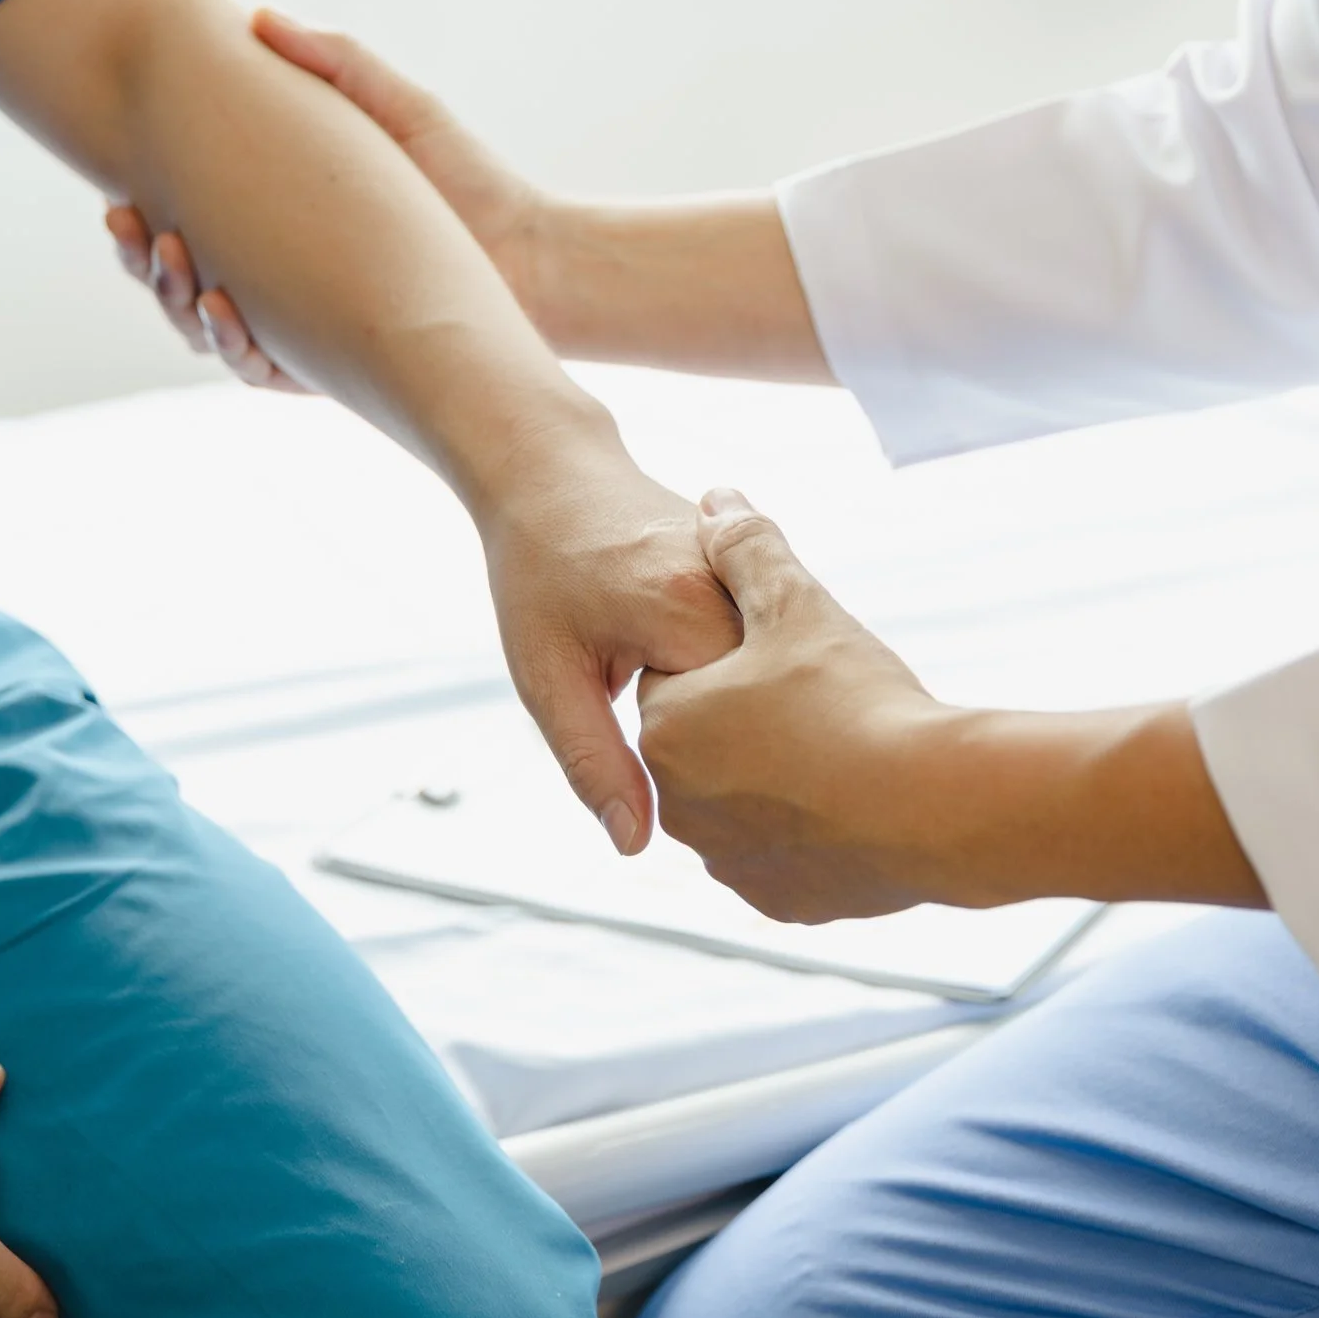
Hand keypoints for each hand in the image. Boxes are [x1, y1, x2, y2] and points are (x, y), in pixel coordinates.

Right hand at [106, 8, 548, 387]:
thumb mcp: (398, 108)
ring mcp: (297, 328)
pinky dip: (231, 346)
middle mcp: (277, 279)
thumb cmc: (468, 182)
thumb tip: (255, 17)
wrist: (532, 262)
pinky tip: (224, 311)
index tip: (120, 185)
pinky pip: (256, 370)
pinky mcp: (325, 369)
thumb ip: (333, 62)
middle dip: (140, 259)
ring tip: (177, 263)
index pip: (186, 218)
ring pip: (204, 331)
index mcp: (275, 221)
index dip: (141, 210)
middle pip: (178, 281)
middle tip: (127, 222)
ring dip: (176, 302)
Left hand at [479, 441, 741, 853]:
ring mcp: (758, 578)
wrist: (554, 474)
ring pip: (778, 681)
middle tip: (677, 718)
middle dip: (732, 737)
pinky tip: (731, 673)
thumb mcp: (547, 677)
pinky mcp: (768, 574)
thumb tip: (634, 844)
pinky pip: (781, 652)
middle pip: (762, 707)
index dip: (704, 765)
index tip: (674, 755)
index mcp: (686, 615)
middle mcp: (735, 593)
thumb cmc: (537, 574)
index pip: (727, 730)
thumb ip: (592, 759)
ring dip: (752, 708)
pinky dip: (760, 677)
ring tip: (704, 692)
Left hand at [639, 491, 1267, 917]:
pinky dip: (815, 830)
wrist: (938, 811)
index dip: (741, 657)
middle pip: (713, 741)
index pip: (683, 676)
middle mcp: (680, 805)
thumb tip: (714, 499)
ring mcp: (728, 862)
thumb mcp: (798, 604)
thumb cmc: (858, 700)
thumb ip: (746, 549)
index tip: (793, 654)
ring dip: (783, 776)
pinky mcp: (781, 903)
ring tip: (849, 746)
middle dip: (755, 718)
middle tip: (826, 698)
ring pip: (750, 800)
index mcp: (666, 728)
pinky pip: (788, 852)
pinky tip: (860, 800)